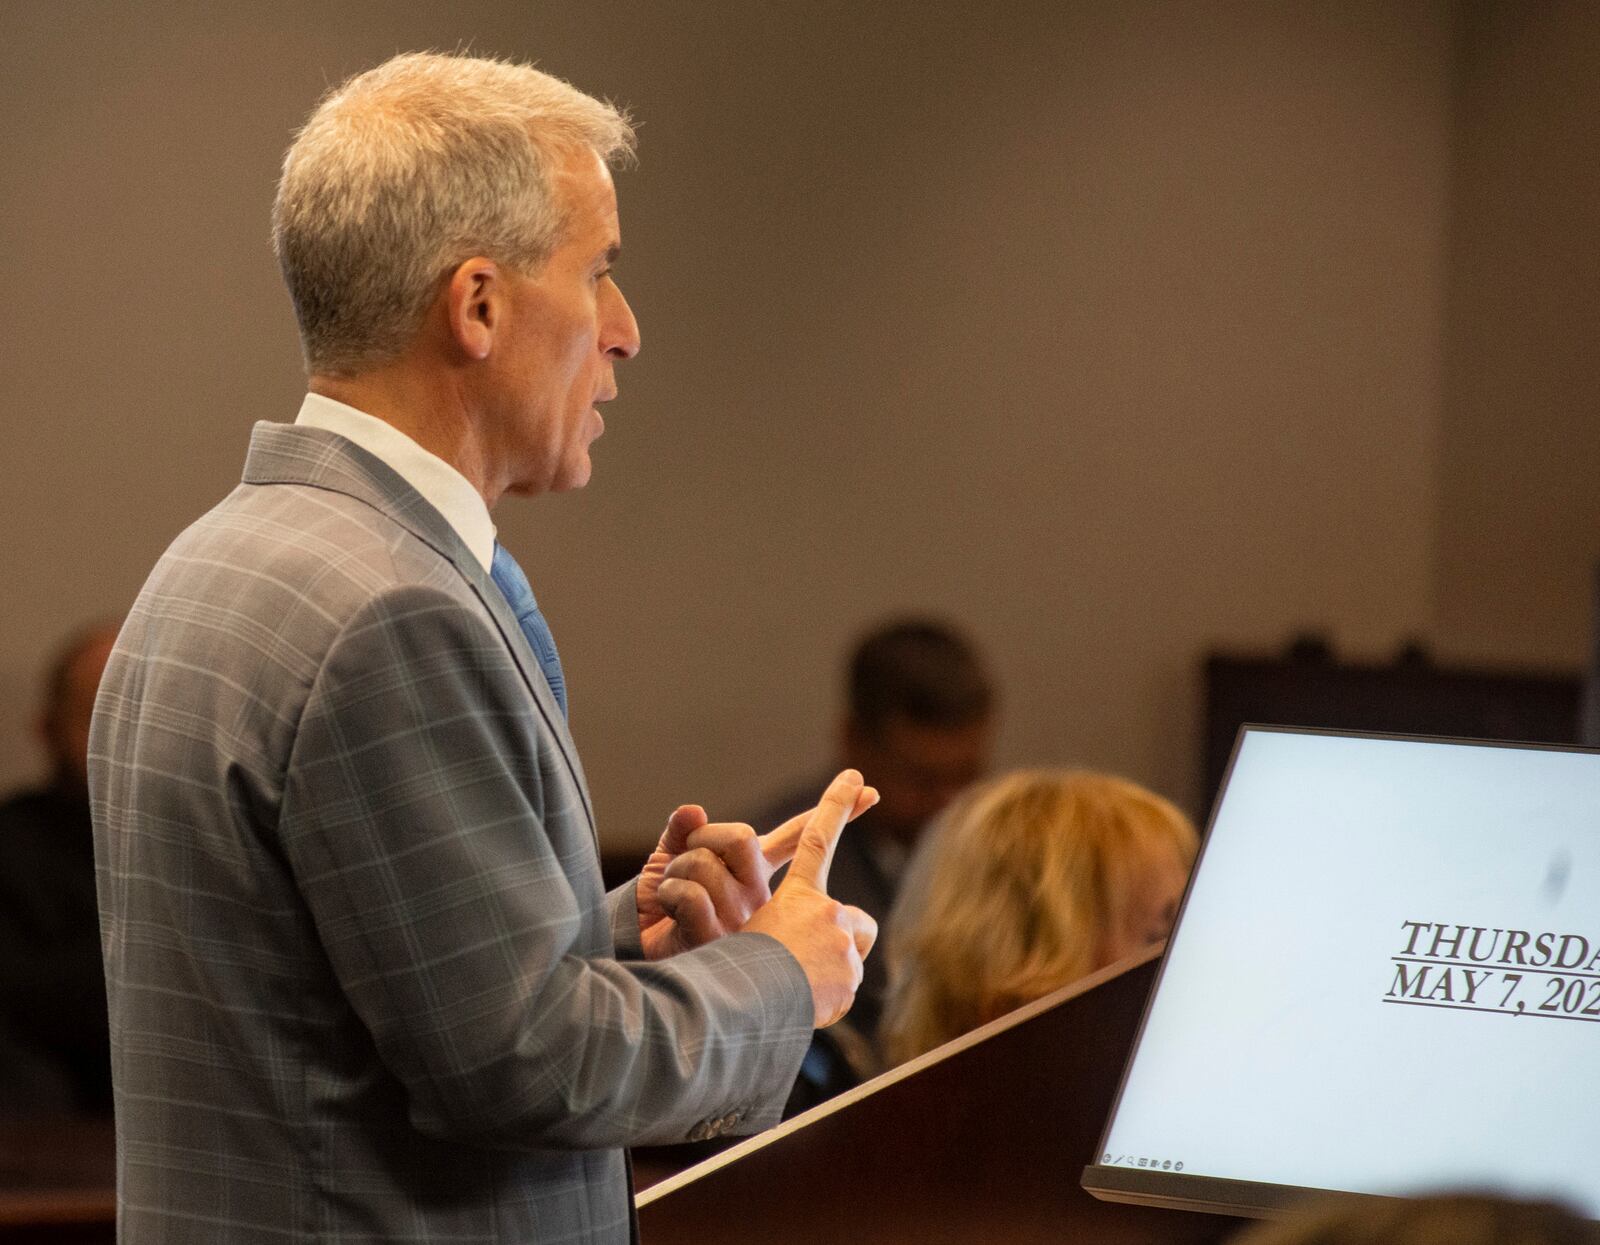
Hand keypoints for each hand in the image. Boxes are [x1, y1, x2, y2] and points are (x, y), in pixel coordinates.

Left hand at [636, 778, 877, 961]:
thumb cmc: (657, 902)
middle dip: (699, 841)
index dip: (834, 811)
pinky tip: (669, 915)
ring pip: (706, 865)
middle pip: (741, 839)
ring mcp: (742, 920)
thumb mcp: (669, 855)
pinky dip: (669, 894)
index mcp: (755, 873)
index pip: (800, 837)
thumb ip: (683, 830)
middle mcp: (758, 896)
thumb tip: (694, 811)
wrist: (638, 946)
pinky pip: (692, 897)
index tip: (869, 792)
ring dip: (675, 870)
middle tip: (681, 857)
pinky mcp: (719, 940)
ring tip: (671, 896)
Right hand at [743, 770, 879, 1027]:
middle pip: (857, 920)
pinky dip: (829, 1002)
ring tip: (793, 991)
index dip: (837, 807)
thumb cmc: (726, 971)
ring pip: (852, 960)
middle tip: (810, 963)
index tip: (855, 779)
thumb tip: (724, 854)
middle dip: (847, 939)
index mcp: (797, 895)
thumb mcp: (726, 930)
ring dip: (831, 977)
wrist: (741, 1008)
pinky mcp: (852, 975)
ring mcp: (843, 943)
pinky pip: (845, 992)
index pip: (816, 841)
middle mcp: (824, 911)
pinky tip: (802, 1009)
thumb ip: (738, 904)